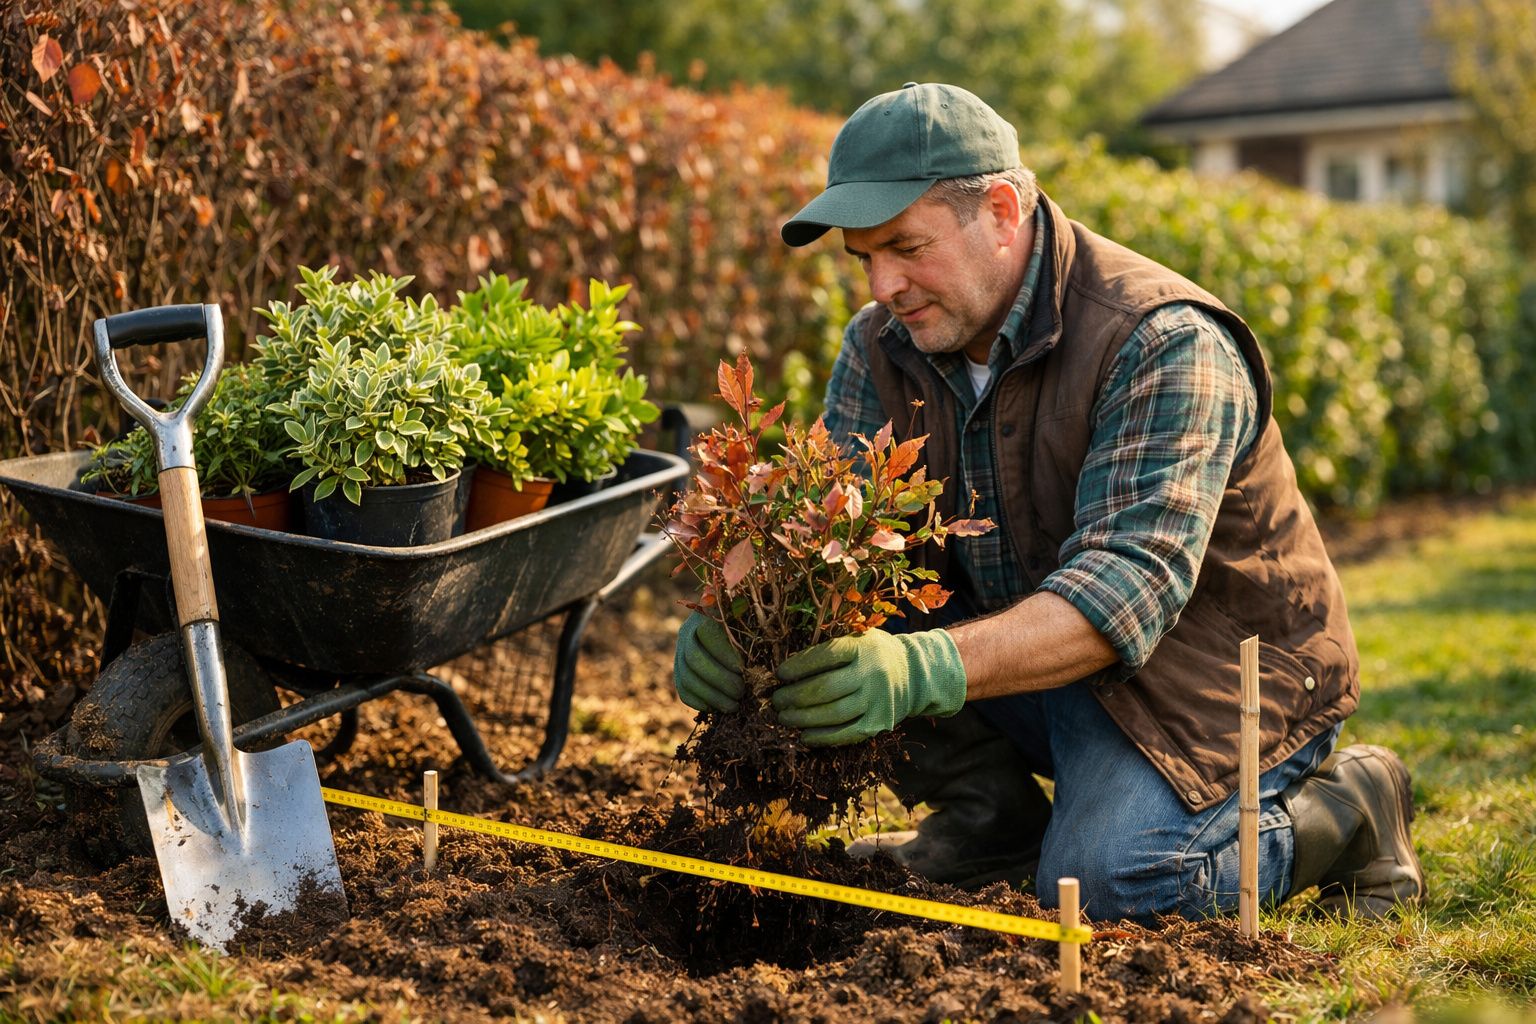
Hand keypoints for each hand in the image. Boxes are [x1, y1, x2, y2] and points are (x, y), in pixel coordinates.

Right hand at [673, 611, 744, 711]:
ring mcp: (679, 653)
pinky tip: (718, 708)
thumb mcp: (748, 620)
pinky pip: (683, 691)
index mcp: (704, 615)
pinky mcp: (679, 671)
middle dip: (719, 680)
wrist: (725, 625)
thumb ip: (750, 634)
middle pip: (693, 659)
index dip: (722, 653)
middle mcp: (686, 633)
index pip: (706, 632)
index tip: (742, 668)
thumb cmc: (746, 623)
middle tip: (741, 692)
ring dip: (711, 696)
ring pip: (687, 678)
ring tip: (733, 705)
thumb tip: (756, 662)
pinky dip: (700, 702)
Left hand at [772, 629, 965, 745]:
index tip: (779, 674)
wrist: (915, 673)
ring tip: (784, 717)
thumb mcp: (857, 638)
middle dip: (794, 696)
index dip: (798, 666)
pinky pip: (846, 734)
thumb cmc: (873, 654)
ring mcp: (877, 700)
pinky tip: (804, 735)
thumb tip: (786, 671)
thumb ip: (828, 650)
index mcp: (862, 647)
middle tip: (776, 701)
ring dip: (803, 718)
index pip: (825, 656)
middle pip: (825, 688)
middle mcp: (871, 673)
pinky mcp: (879, 722)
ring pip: (833, 714)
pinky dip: (822, 737)